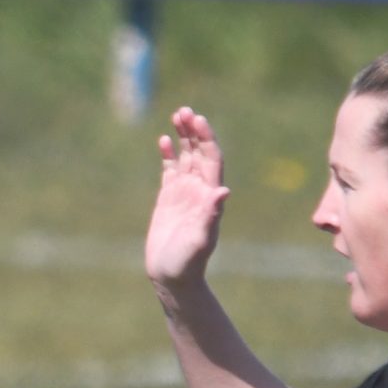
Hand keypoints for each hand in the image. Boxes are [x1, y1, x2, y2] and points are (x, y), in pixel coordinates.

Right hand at [144, 107, 230, 292]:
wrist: (173, 277)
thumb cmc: (188, 262)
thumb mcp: (200, 239)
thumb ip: (210, 215)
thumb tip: (222, 191)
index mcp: (209, 196)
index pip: (211, 159)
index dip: (206, 138)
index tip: (198, 119)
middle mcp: (199, 190)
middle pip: (199, 152)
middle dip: (194, 130)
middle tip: (185, 110)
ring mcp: (184, 193)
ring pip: (186, 157)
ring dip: (183, 136)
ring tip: (177, 115)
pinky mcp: (168, 199)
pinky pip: (170, 170)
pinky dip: (169, 154)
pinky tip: (164, 140)